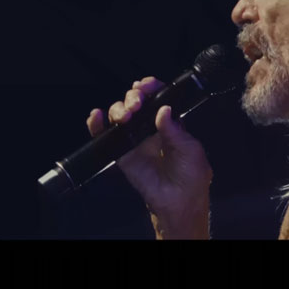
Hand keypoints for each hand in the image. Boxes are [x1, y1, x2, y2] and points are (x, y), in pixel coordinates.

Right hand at [86, 77, 211, 238]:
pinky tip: (97, 117)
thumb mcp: (190, 149)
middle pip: (136, 102)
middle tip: (136, 104)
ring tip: (124, 116)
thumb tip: (163, 109)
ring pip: (120, 115)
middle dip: (133, 97)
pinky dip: (97, 125)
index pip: (158, 98)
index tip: (146, 85)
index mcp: (170, 123)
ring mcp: (135, 140)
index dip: (151, 88)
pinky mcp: (122, 154)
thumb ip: (175, 129)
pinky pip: (107, 137)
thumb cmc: (191, 177)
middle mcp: (150, 128)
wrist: (178, 203)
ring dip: (118, 109)